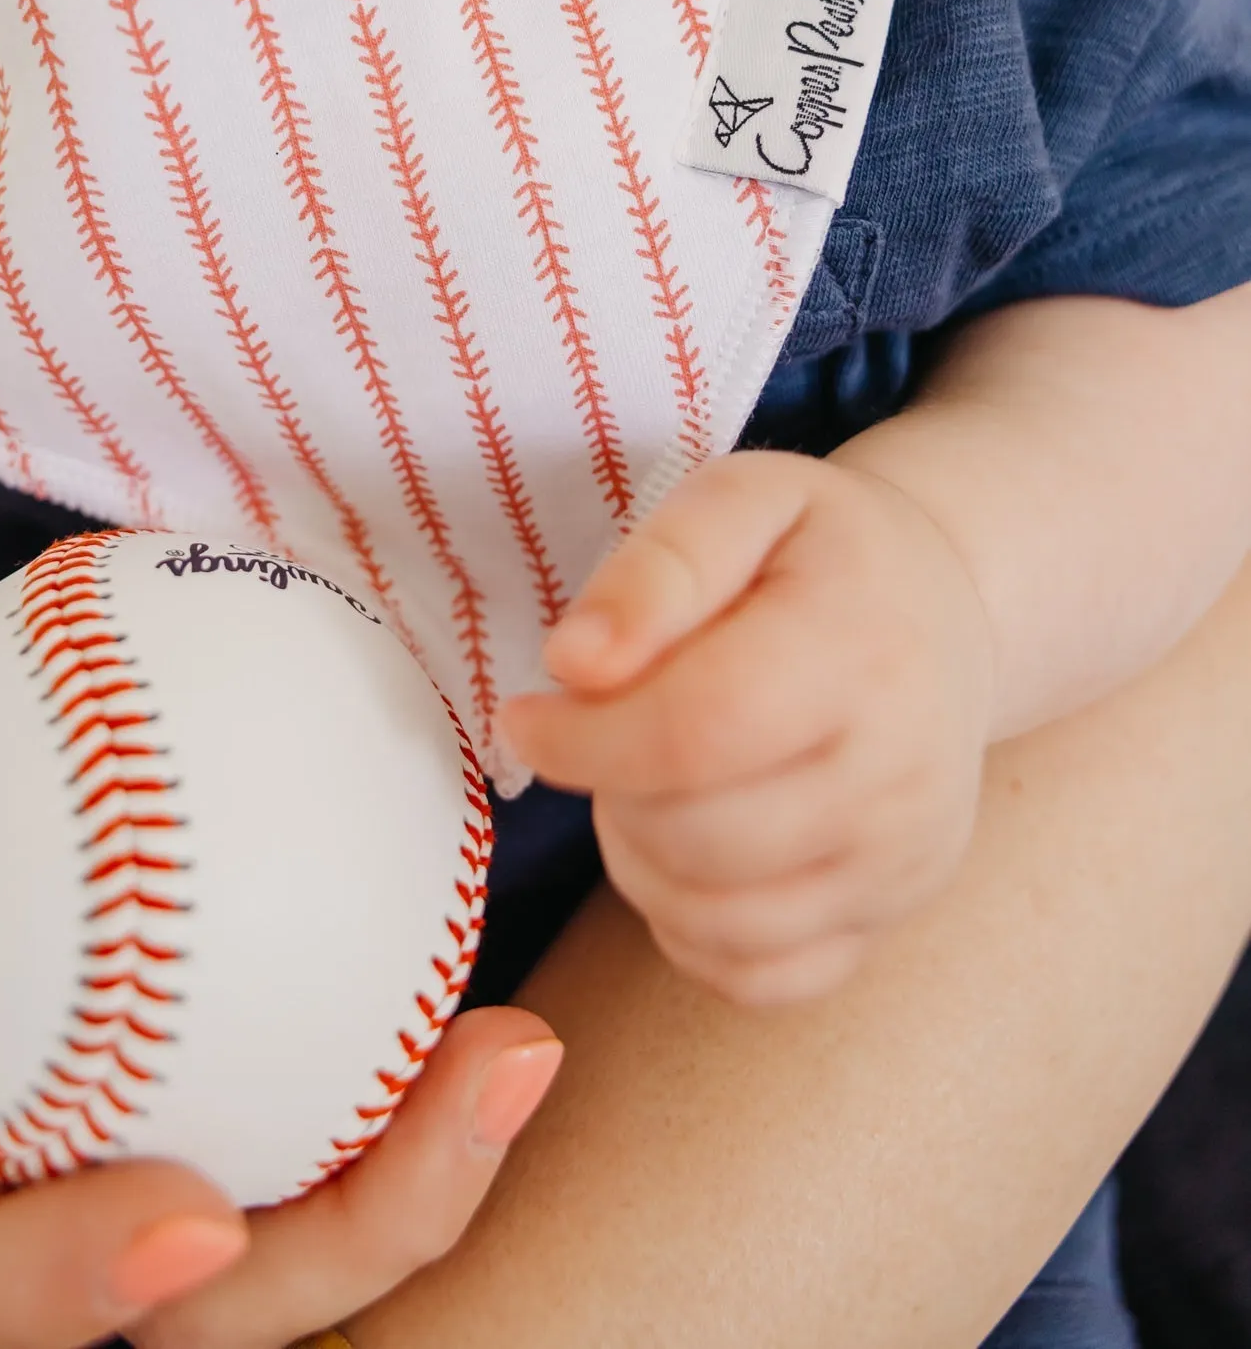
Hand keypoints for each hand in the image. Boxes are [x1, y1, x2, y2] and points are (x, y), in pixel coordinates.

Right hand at [0, 575, 560, 1348]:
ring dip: (425, 1169)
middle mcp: (40, 1209)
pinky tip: (496, 958)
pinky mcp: (259, 1104)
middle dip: (342, 1248)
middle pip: (195, 1300)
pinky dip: (418, 1062)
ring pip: (306, 1229)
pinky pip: (350, 1108)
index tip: (189, 1214)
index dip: (63, 1289)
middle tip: (460, 1093)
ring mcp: (162, 1164)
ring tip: (520, 1045)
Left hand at [505, 453, 995, 1006]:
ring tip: (646, 780)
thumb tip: (575, 663)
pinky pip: (753, 977)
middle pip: (695, 835)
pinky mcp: (890, 919)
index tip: (528, 717)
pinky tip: (687, 848)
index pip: (695, 732)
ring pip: (714, 920)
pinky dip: (688, 928)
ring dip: (638, 858)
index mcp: (859, 648)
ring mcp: (904, 862)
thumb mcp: (745, 497)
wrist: (947, 613)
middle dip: (611, 789)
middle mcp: (900, 773)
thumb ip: (658, 566)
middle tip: (607, 732)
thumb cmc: (823, 552)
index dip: (583, 739)